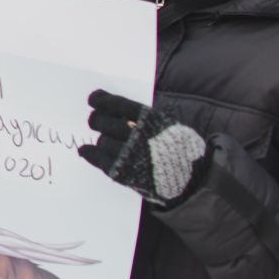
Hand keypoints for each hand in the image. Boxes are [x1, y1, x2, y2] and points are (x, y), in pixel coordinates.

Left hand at [78, 89, 208, 205]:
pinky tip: (84, 150)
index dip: (103, 100)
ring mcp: (131, 156)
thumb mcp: (167, 126)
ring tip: (102, 138)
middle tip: (94, 120)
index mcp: (152, 121)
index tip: (94, 99)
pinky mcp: (125, 173)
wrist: (193, 179)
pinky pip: (101, 161)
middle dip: (97, 120)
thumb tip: (114, 108)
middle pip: (105, 123)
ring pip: (103, 142)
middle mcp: (139, 136)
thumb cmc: (180, 150)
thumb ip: (144, 118)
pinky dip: (90, 154)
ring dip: (101, 139)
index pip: (119, 105)